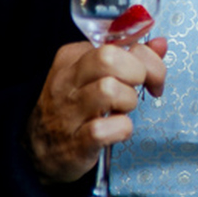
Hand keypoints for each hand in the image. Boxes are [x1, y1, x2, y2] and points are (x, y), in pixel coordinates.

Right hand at [26, 37, 168, 184]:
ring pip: (108, 90)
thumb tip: (160, 44)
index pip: (115, 44)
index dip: (146, 58)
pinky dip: (121, 129)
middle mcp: (67, 82)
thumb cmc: (74, 109)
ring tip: (124, 110)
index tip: (152, 76)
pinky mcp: (74, 143)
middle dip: (138, 72)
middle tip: (140, 89)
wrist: (37, 153)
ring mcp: (68, 112)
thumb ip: (130, 57)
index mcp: (73, 58)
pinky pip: (104, 130)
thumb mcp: (94, 76)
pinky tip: (118, 130)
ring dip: (129, 101)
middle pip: (109, 58)